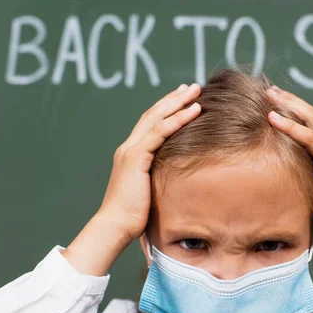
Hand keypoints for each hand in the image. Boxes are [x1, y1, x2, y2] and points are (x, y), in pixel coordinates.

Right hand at [99, 83, 201, 240]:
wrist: (115, 226)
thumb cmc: (133, 216)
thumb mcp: (149, 191)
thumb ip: (158, 179)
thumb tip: (177, 181)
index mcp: (131, 154)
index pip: (150, 124)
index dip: (167, 109)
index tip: (184, 99)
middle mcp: (129, 147)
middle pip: (153, 114)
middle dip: (174, 98)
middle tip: (193, 86)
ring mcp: (131, 150)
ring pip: (157, 118)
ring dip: (178, 102)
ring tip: (196, 91)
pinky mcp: (136, 157)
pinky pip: (160, 132)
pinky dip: (178, 119)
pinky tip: (194, 111)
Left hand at [265, 85, 312, 238]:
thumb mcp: (309, 184)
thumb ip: (300, 170)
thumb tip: (276, 167)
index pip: (311, 121)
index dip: (293, 108)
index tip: (274, 100)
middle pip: (311, 113)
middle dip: (289, 99)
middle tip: (269, 90)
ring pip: (310, 119)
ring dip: (288, 105)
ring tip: (269, 96)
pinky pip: (308, 137)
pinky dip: (290, 126)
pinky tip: (273, 118)